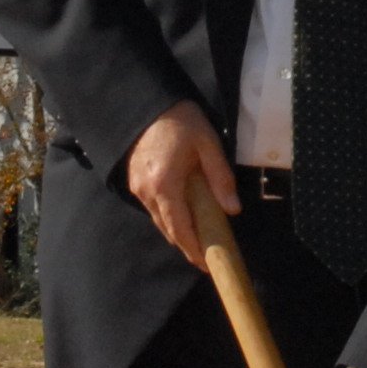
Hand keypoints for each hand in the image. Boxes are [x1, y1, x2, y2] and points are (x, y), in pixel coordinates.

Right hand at [126, 102, 238, 261]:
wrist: (146, 102)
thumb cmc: (180, 120)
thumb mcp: (207, 143)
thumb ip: (220, 177)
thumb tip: (232, 209)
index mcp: (165, 184)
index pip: (180, 228)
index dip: (193, 249)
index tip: (206, 265)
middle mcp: (147, 191)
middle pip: (167, 229)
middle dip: (186, 246)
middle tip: (204, 259)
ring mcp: (137, 187)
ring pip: (158, 220)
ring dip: (176, 233)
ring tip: (197, 242)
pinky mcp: (134, 181)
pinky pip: (152, 208)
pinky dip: (167, 218)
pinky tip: (182, 218)